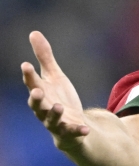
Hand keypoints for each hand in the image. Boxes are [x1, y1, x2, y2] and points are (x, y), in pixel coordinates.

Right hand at [21, 31, 89, 150]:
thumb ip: (45, 58)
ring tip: (59, 106)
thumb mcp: (55, 77)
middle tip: (37, 90)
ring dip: (54, 114)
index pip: (32, 83)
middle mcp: (44, 109)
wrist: (71, 124)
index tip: (26, 64)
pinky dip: (78, 131)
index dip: (29, 75)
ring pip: (51, 120)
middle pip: (36, 104)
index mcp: (41, 93)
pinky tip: (85, 129)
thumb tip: (34, 33)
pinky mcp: (69, 133)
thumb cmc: (59, 98)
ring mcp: (56, 123)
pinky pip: (73, 133)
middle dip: (36, 98)